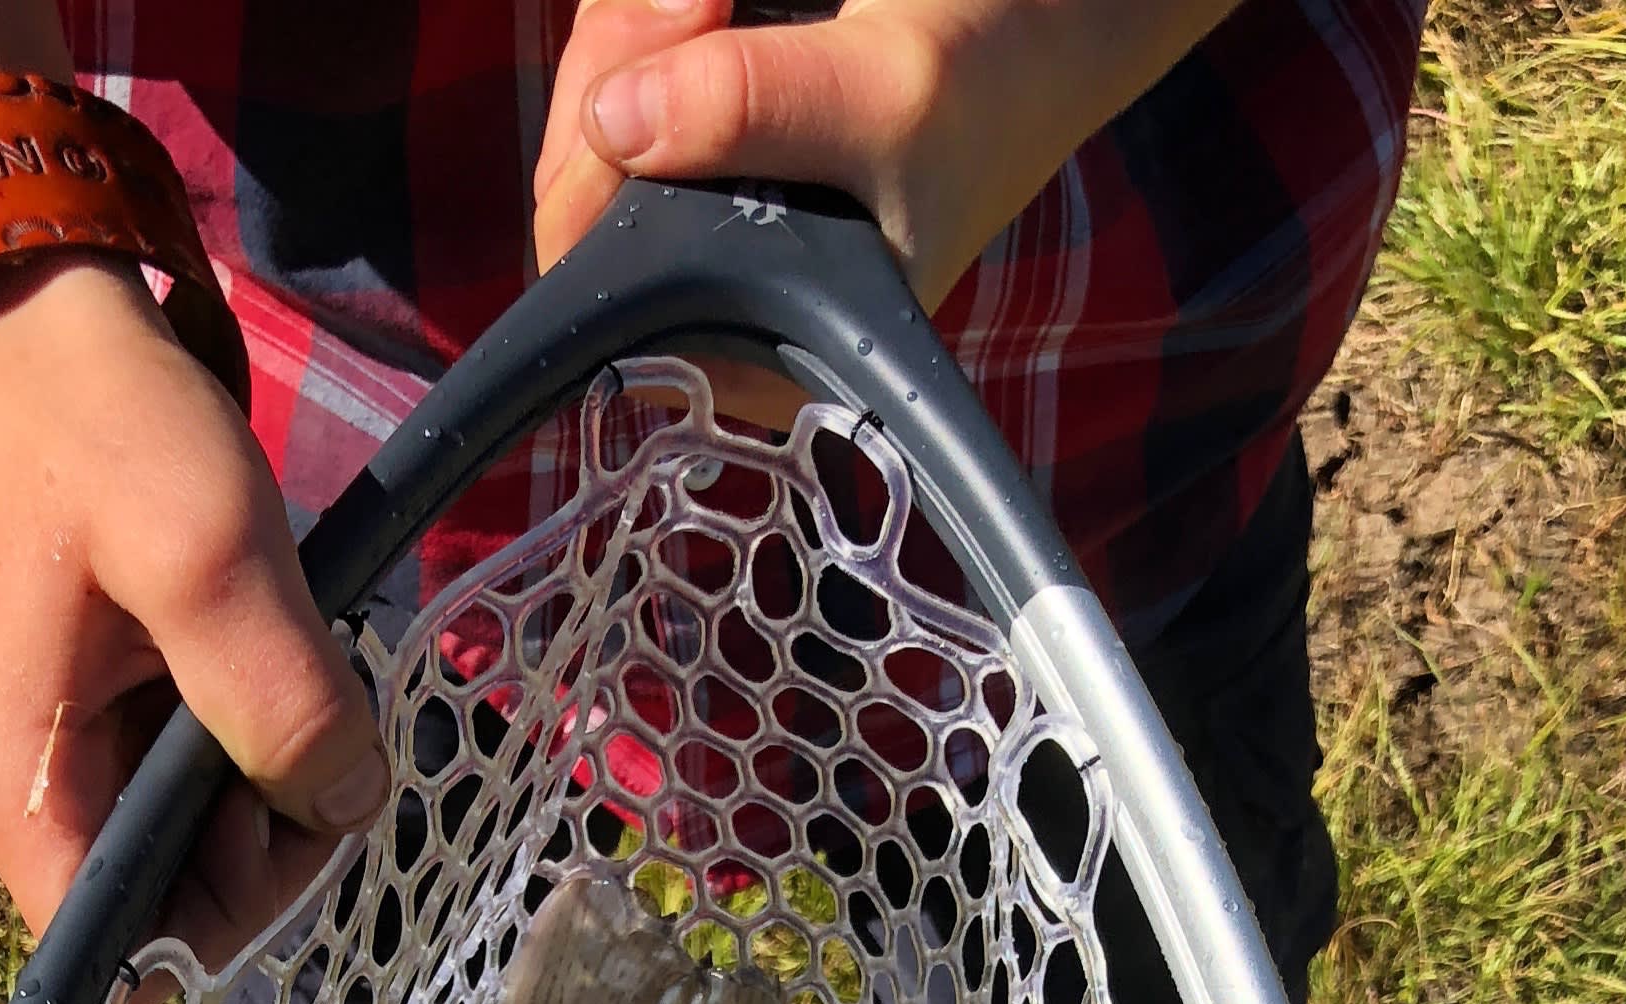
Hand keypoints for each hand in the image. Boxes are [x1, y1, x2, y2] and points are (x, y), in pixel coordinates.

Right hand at [0, 254, 388, 947]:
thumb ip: (282, 698)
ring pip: (191, 859)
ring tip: (296, 677)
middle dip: (267, 851)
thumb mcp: (210, 551)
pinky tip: (270, 670)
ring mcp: (56, 768)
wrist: (41, 328)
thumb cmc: (106, 429)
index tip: (288, 806)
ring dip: (270, 796)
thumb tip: (347, 804)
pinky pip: (189, 795)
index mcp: (16, 795)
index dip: (232, 918)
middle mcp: (20, 805)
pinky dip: (250, 754)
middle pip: (172, 920)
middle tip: (320, 726)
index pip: (129, 962)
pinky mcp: (96, 728)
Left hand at [535, 0, 1227, 310]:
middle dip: (620, 70)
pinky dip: (650, 16)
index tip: (670, 60)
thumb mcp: (885, 88)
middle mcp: (731, 297)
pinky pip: (624, 69)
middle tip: (699, 1)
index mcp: (778, 347)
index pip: (612, 301)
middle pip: (579, 194)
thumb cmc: (994, 69)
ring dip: (637, 26)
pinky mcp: (706, 138)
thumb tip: (618, 123)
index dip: (596, 180)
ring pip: (594, 117)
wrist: (1047, 9)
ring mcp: (712, 215)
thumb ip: (757, 109)